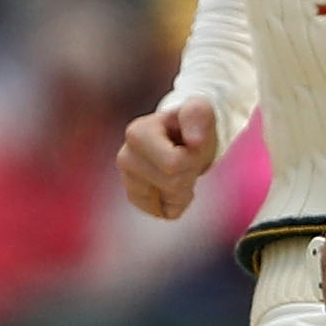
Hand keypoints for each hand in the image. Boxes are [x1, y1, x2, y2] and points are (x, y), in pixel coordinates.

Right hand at [117, 94, 218, 220]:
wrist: (181, 137)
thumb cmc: (190, 123)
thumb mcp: (199, 111)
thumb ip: (198, 116)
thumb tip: (194, 141)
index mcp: (137, 133)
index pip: (172, 164)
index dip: (191, 158)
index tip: (191, 144)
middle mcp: (125, 157)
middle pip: (172, 184)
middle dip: (189, 174)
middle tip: (188, 158)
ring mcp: (127, 179)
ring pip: (168, 203)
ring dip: (184, 189)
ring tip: (181, 169)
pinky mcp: (134, 197)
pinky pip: (165, 213)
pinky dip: (177, 202)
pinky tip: (174, 184)